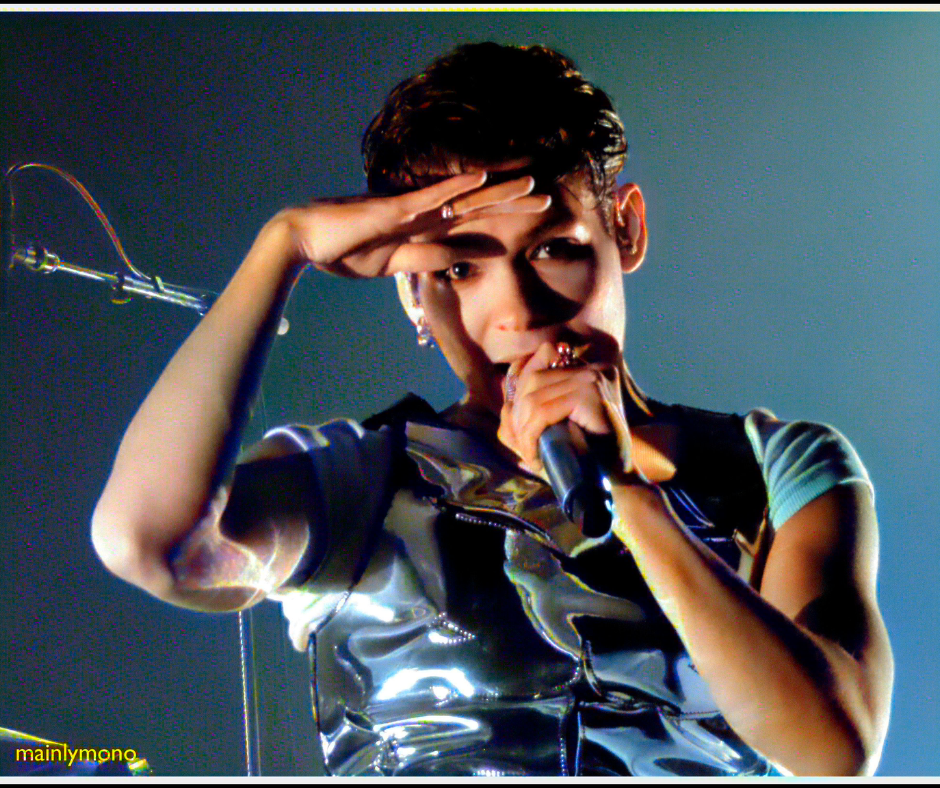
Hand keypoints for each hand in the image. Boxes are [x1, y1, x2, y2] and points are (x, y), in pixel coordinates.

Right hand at [271, 172, 550, 277]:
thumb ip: (428, 260)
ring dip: (496, 190)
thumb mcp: (395, 264)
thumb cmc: (344, 250)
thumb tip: (459, 260)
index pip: (471, 223)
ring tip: (530, 183)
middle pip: (476, 206)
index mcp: (422, 229)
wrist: (303, 240)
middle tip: (547, 197)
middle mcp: (422, 214)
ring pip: (462, 197)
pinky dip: (455, 187)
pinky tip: (479, 178)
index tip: (530, 217)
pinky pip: (429, 197)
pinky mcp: (392, 210)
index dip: (501, 218)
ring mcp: (409, 210)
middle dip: (511, 202)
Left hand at [496, 341, 633, 477]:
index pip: (537, 365)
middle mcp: (591, 368)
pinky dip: (530, 437)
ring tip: (529, 454)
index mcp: (585, 370)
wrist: (616, 481)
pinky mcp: (589, 395)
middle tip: (522, 446)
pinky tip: (534, 458)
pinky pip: (542, 412)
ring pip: (534, 397)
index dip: (518, 395)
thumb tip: (505, 407)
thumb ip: (525, 419)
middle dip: (517, 415)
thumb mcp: (549, 434)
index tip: (518, 427)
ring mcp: (591, 379)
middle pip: (532, 379)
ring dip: (522, 430)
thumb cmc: (582, 459)